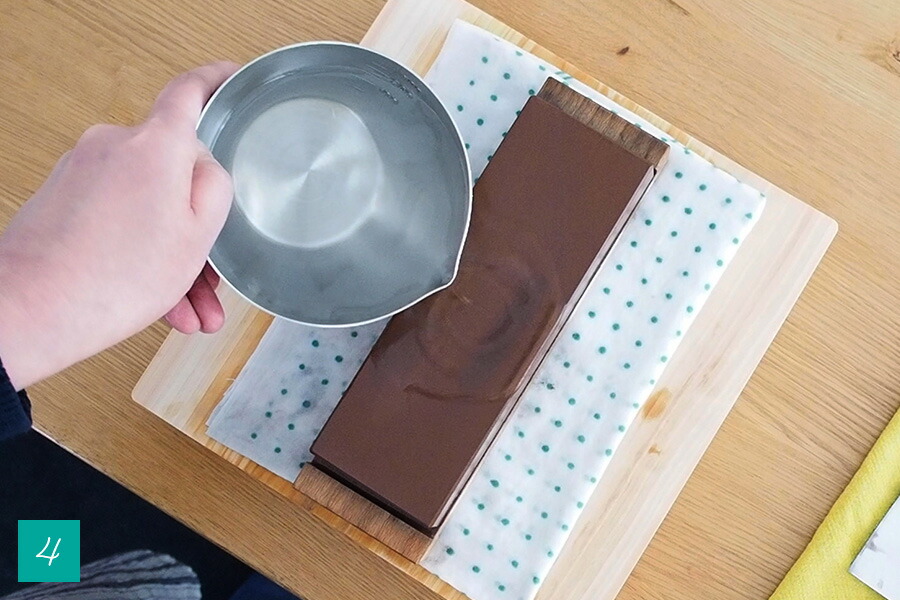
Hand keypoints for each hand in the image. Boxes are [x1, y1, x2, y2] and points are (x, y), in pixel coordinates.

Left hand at [0, 62, 239, 388]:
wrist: (32, 310)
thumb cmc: (116, 277)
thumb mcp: (199, 234)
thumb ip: (215, 187)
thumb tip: (205, 169)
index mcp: (156, 145)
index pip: (190, 92)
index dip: (216, 82)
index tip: (230, 78)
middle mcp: (114, 146)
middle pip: (172, 173)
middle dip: (197, 225)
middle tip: (213, 274)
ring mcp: (83, 171)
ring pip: (147, 207)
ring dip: (172, 255)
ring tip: (190, 308)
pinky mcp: (63, 198)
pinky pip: (118, 220)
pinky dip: (141, 255)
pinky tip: (164, 306)